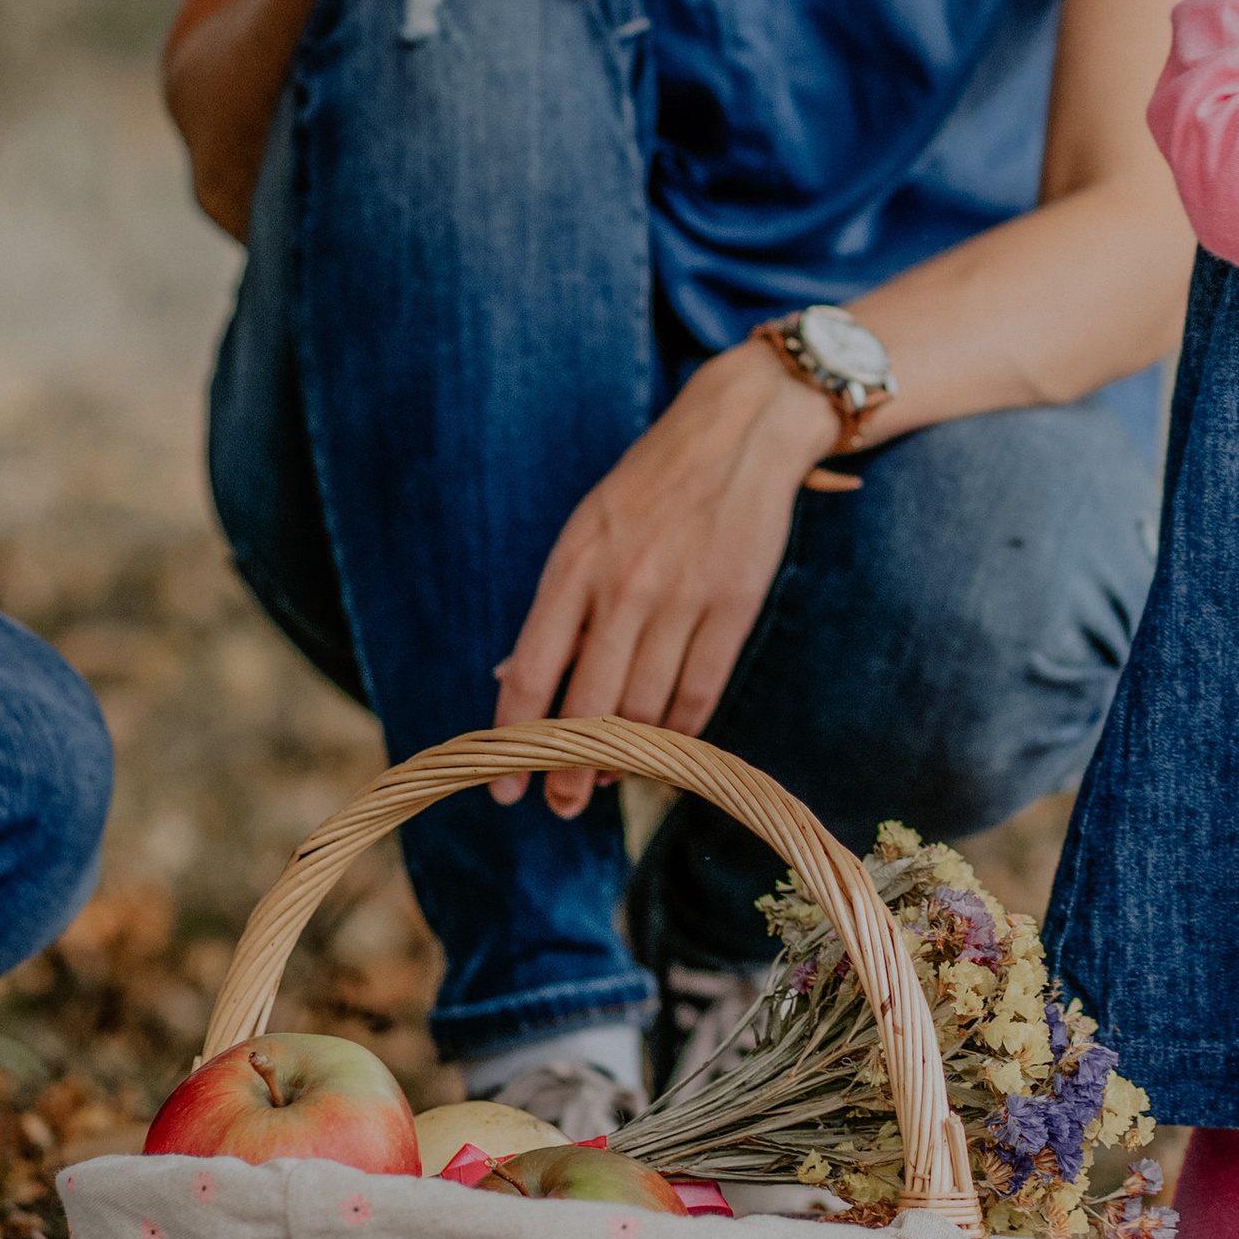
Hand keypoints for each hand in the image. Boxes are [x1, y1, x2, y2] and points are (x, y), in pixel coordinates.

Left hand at [489, 343, 836, 813]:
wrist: (738, 433)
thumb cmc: (651, 486)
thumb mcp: (585, 532)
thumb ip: (558, 609)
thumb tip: (515, 683)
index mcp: (574, 566)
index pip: (531, 674)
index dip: (512, 742)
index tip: (501, 787)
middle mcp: (624, 588)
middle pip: (590, 709)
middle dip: (567, 772)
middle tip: (560, 805)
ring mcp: (682, 599)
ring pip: (646, 710)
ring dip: (625, 761)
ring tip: (608, 781)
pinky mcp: (734, 607)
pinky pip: (700, 693)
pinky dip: (680, 735)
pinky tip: (665, 750)